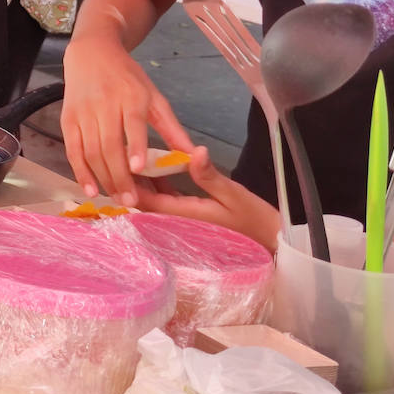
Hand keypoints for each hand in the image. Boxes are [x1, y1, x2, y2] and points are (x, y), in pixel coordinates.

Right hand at [60, 33, 194, 206]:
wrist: (91, 54)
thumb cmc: (127, 78)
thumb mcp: (154, 97)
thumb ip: (171, 128)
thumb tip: (192, 156)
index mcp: (131, 96)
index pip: (132, 123)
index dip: (134, 146)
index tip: (139, 169)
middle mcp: (105, 104)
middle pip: (109, 144)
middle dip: (119, 175)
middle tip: (131, 201)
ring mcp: (83, 112)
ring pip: (90, 150)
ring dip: (102, 178)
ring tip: (116, 198)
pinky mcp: (67, 119)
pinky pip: (72, 149)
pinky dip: (80, 171)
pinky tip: (90, 189)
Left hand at [132, 146, 279, 251]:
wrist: (273, 243)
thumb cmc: (255, 218)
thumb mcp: (234, 194)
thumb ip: (209, 175)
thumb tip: (195, 151)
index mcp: (185, 216)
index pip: (148, 202)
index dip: (131, 184)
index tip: (121, 161)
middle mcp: (179, 222)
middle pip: (146, 204)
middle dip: (134, 183)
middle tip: (124, 156)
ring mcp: (184, 223)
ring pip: (156, 204)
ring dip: (146, 186)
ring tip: (135, 160)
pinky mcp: (192, 220)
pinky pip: (168, 205)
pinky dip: (161, 190)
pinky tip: (158, 172)